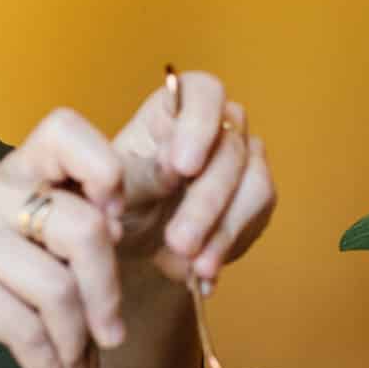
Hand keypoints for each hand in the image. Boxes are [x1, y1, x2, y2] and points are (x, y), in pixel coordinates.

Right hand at [0, 109, 131, 367]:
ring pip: (57, 287)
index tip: (114, 227)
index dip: (105, 171)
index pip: (65, 130)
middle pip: (83, 226)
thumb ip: (55, 233)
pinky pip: (24, 329)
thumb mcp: (5, 241)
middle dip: (107, 291)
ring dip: (76, 341)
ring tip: (73, 367)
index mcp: (6, 173)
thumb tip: (120, 234)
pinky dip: (47, 366)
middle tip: (111, 334)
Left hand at [110, 70, 274, 284]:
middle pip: (230, 148)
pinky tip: (202, 274)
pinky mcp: (255, 199)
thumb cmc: (113, 205)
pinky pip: (257, 218)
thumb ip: (140, 175)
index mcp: (174, 109)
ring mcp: (242, 162)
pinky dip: (229, 247)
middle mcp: (216, 127)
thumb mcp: (111, 191)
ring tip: (193, 266)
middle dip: (206, 201)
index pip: (204, 92)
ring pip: (255, 184)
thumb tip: (173, 171)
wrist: (130, 246)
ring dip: (224, 230)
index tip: (182, 167)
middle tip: (180, 242)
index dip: (199, 124)